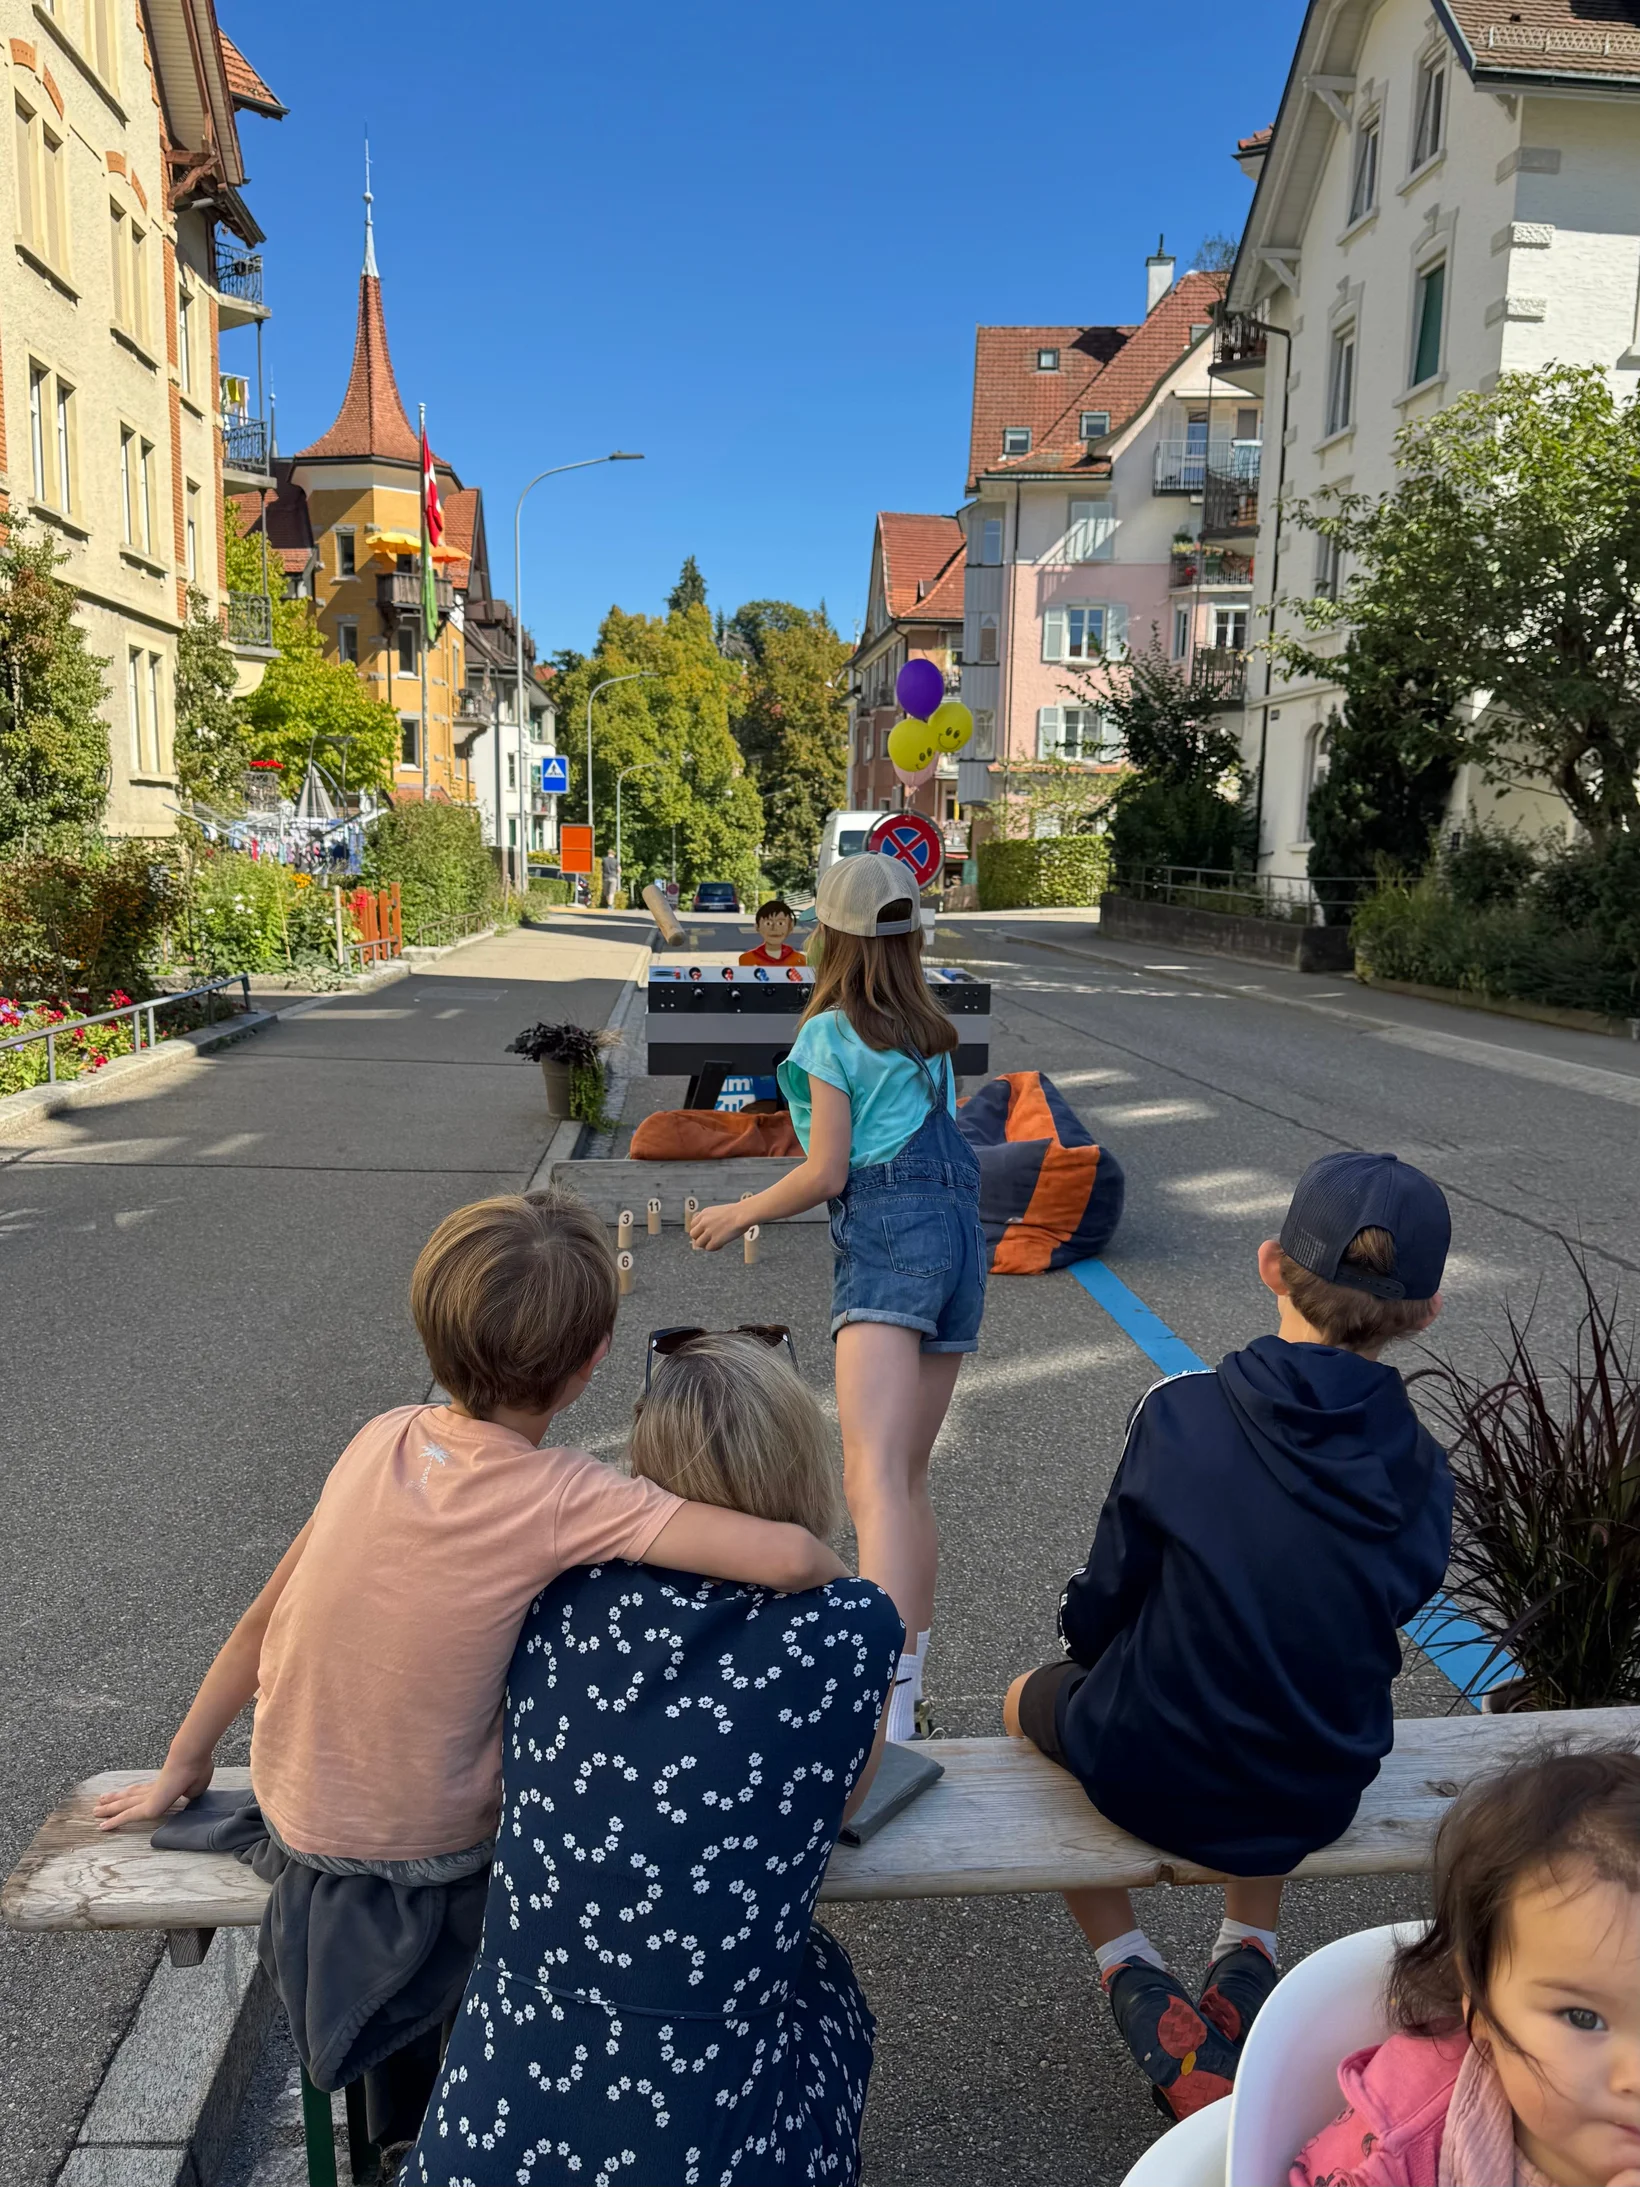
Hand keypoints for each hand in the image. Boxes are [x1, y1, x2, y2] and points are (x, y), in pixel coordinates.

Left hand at [93, 1751, 213, 1831]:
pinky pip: (126, 1816)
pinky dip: (114, 1821)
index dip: (135, 1793)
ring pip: (123, 1804)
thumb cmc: (197, 1768)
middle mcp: (152, 1789)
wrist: (190, 1760)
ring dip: (110, 1807)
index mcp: (165, 1785)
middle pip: (130, 1796)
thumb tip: (187, 1796)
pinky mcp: (147, 1807)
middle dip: (116, 1799)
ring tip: (96, 1810)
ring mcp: (148, 1797)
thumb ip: (190, 1793)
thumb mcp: (197, 1786)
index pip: (145, 1791)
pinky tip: (103, 1827)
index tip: (127, 1794)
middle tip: (102, 1801)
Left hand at [689, 1201, 750, 1252]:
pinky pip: (709, 1248)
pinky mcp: (715, 1240)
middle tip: (708, 1240)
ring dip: (706, 1244)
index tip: (705, 1233)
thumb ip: (712, 1219)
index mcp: (704, 1213)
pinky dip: (715, 1248)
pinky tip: (722, 1245)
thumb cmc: (737, 1212)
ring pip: (699, 1243)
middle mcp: (704, 1222)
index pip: (693, 1225)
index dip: (698, 1230)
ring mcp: (709, 1232)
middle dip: (700, 1238)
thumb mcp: (719, 1211)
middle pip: (693, 1234)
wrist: (743, 1214)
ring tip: (716, 1243)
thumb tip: (712, 1228)